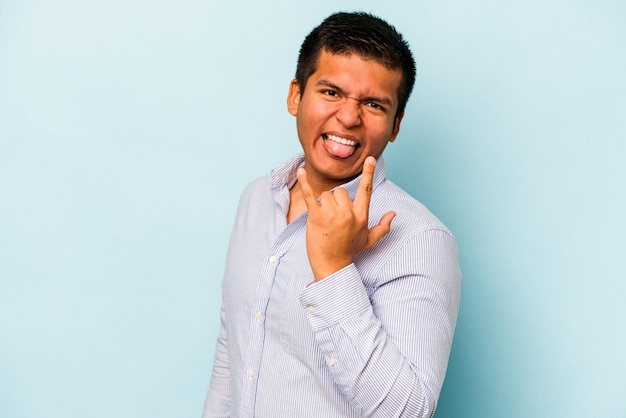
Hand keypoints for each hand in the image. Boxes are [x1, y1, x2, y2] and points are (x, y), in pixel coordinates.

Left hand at [297, 156, 395, 280]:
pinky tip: (300, 170)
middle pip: (340, 191)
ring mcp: (332, 214)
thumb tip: (394, 214)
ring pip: (326, 194)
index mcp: (361, 215)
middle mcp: (348, 213)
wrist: (332, 265)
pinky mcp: (316, 216)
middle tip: (332, 218)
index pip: (366, 190)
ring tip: (323, 220)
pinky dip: (304, 182)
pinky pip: (310, 194)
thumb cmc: (349, 251)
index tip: (370, 159)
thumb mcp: (369, 240)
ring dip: (323, 204)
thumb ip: (383, 226)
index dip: (368, 173)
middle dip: (335, 201)